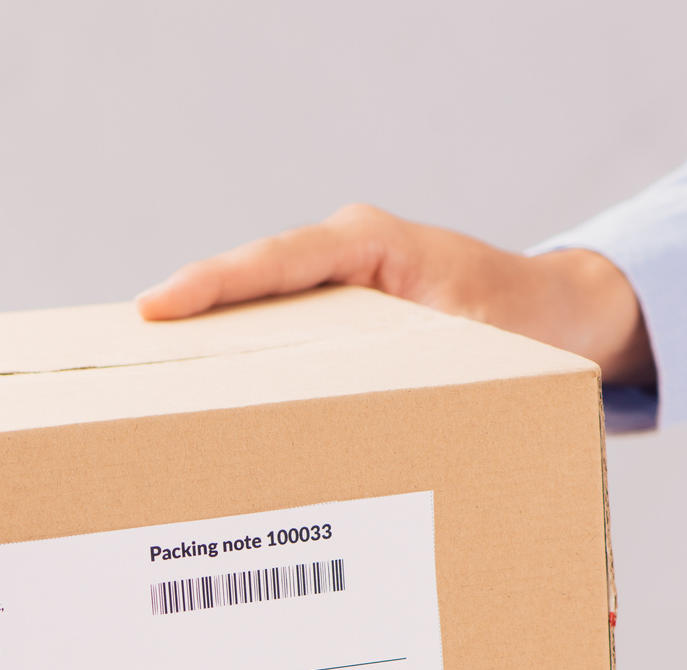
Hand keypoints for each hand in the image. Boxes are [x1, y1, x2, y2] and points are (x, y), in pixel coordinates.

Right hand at [136, 202, 653, 384]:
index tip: (159, 306)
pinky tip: (206, 398)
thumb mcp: (481, 342)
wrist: (560, 318)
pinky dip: (241, 358)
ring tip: (146, 380)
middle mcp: (346, 254)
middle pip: (248, 281)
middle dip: (189, 313)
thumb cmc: (527, 326)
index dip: (214, 285)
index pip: (276, 259)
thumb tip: (363, 407)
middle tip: (126, 351)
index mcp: (374, 244)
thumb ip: (428, 361)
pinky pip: (275, 330)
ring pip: (255, 309)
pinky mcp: (336, 315)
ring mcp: (336, 282)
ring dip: (211, 343)